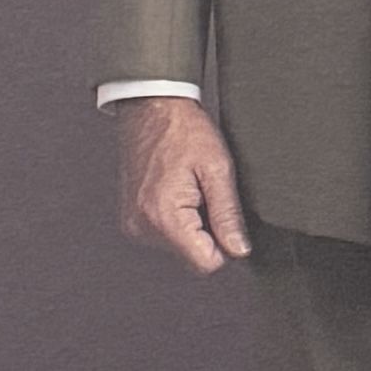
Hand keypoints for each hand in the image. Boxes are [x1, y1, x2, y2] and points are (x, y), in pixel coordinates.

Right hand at [118, 99, 251, 272]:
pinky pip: (165, 235)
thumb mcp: (217, 168)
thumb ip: (228, 215)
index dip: (224, 244)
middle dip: (207, 232)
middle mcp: (143, 227)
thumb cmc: (182, 130)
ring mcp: (133, 225)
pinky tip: (177, 191)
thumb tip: (238, 250)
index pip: (206, 263)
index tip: (223, 214)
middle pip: (192, 257)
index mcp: (164, 217)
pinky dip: (177, 219)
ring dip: (192, 225)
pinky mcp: (131, 220)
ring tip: (189, 188)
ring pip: (180, 247)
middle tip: (204, 193)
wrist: (150, 107)